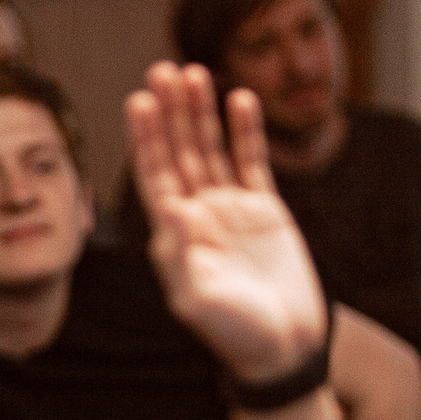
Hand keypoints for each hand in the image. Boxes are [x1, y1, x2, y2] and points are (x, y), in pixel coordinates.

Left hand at [126, 63, 328, 383]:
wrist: (282, 349)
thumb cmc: (236, 334)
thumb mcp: (199, 302)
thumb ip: (183, 258)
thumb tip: (173, 209)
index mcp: (174, 236)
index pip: (154, 175)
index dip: (146, 139)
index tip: (138, 101)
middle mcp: (197, 217)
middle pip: (178, 153)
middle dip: (169, 113)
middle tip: (162, 71)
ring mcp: (231, 211)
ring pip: (211, 150)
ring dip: (201, 113)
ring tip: (193, 72)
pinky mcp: (265, 212)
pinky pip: (251, 163)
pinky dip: (244, 132)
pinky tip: (238, 99)